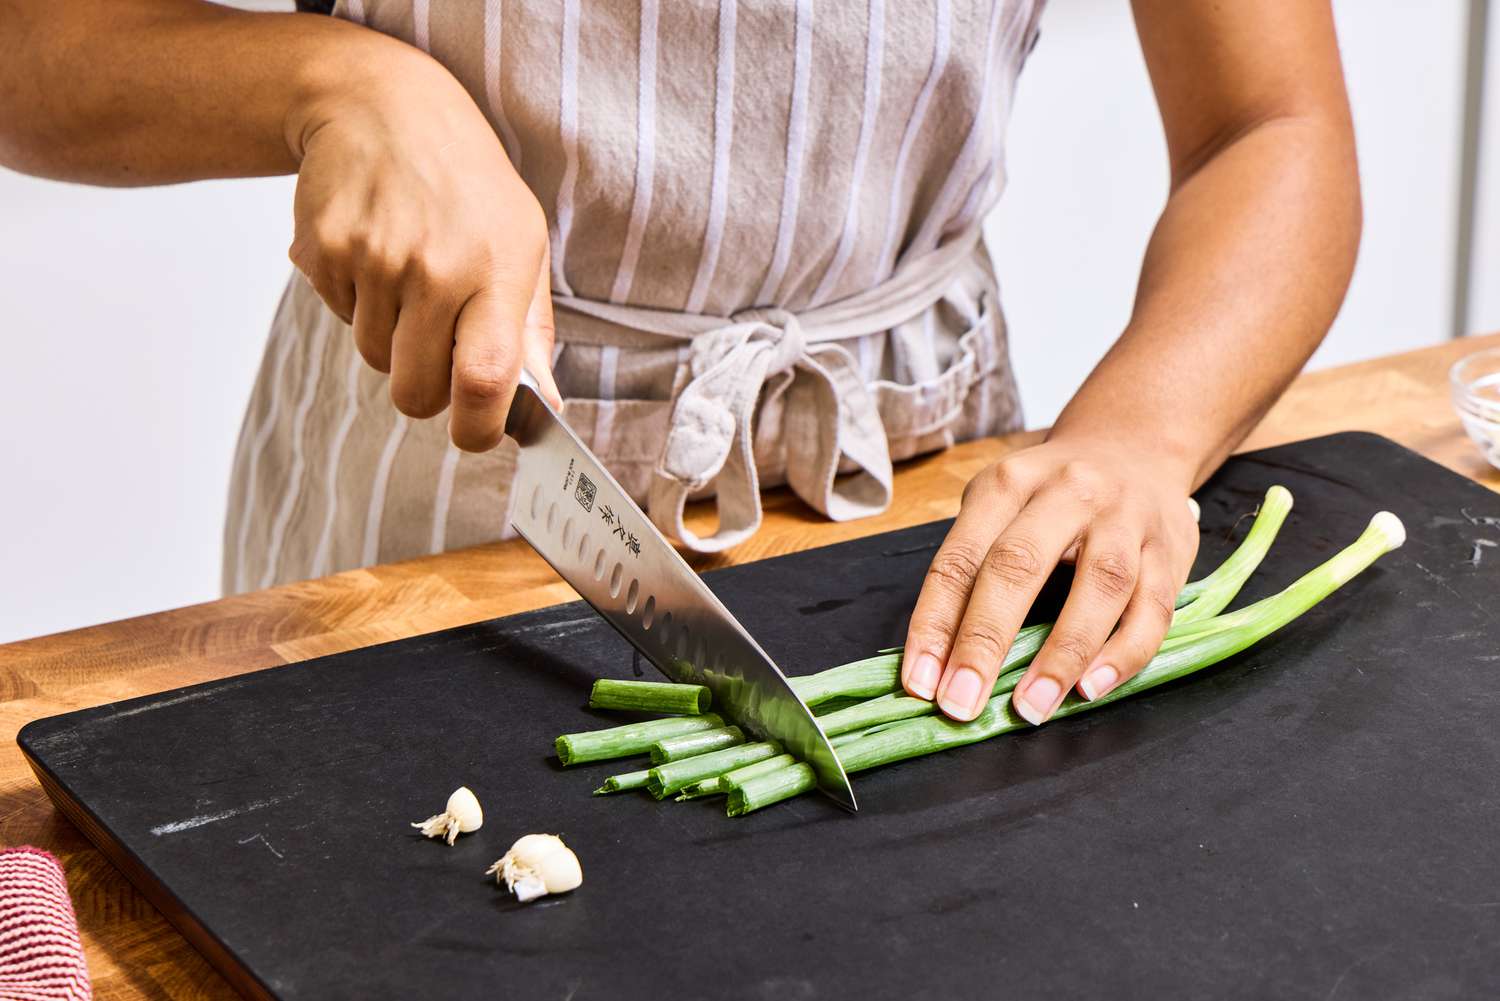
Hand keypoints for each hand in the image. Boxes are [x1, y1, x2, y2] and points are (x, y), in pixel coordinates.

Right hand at [287, 52, 560, 450]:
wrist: (383, 107)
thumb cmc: (468, 183)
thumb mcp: (524, 242)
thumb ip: (531, 330)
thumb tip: (544, 405)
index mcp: (496, 270)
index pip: (485, 379)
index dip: (478, 428)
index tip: (476, 432)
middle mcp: (433, 268)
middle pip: (416, 392)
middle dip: (426, 391)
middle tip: (436, 348)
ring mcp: (372, 260)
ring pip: (373, 360)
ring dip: (389, 340)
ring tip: (408, 279)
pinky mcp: (323, 253)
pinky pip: (338, 319)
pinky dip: (355, 304)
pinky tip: (375, 254)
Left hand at [901, 435, 1199, 723]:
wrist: (1135, 446)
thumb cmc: (1051, 496)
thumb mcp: (1001, 506)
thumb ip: (974, 569)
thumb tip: (940, 660)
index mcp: (1008, 482)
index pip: (961, 558)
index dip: (935, 623)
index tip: (919, 682)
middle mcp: (1068, 491)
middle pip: (1020, 565)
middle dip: (984, 642)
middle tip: (961, 704)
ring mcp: (1125, 517)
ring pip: (1099, 586)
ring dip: (1061, 654)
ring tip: (1030, 708)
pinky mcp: (1172, 549)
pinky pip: (1152, 608)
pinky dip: (1122, 654)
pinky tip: (1090, 689)